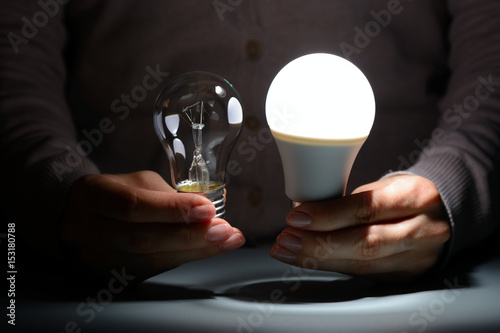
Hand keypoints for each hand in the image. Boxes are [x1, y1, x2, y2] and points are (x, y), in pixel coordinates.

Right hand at [60, 171, 244, 281]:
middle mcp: (86, 230)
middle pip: (143, 239)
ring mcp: (96, 258)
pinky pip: (153, 270)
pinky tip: (207, 249)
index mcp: (90, 195)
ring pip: (150, 260)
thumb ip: (167, 196)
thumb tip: (206, 210)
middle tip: (225, 231)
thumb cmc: (116, 194)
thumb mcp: (137, 183)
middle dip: (191, 235)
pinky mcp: (111, 276)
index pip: (132, 205)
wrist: (82, 219)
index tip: (207, 209)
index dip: (172, 209)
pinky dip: (184, 258)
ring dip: (195, 251)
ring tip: (226, 241)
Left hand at [270, 174, 450, 281]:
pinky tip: (307, 260)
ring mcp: (417, 258)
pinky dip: (331, 266)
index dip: (328, 215)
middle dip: (318, 243)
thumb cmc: (404, 196)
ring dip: (318, 259)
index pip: (367, 208)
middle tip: (286, 239)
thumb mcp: (384, 187)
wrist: (443, 216)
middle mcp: (423, 230)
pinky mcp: (406, 275)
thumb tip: (302, 212)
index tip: (296, 216)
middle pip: (365, 243)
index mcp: (417, 197)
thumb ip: (349, 201)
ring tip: (288, 251)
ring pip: (362, 263)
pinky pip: (362, 273)